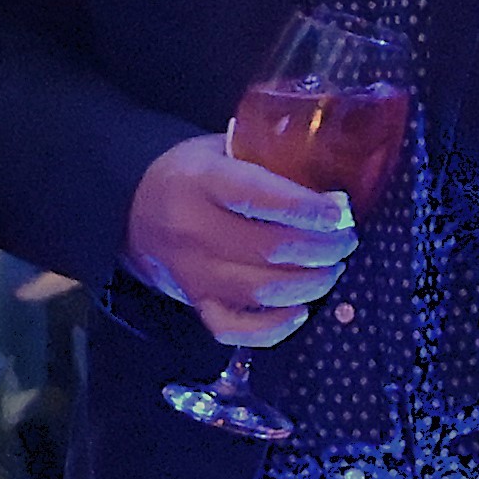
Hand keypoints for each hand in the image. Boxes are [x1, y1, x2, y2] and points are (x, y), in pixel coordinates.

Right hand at [124, 130, 359, 349]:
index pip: (259, 197)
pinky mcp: (195, 303)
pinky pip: (236, 329)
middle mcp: (193, 230)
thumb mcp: (221, 149)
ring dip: (309, 285)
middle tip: (345, 242)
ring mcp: (192, 272)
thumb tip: (333, 178)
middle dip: (321, 249)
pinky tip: (300, 311)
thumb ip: (267, 158)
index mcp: (201, 181)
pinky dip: (273, 328)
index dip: (306, 207)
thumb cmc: (192, 175)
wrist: (133, 209)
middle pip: (269, 249)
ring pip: (260, 291)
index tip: (339, 211)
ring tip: (332, 270)